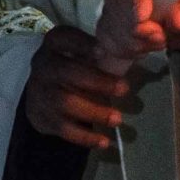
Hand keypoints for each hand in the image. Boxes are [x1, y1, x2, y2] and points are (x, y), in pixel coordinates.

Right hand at [23, 26, 134, 152]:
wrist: (40, 90)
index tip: (102, 51)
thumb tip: (141, 47)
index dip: (82, 44)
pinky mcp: (40, 117)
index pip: (63, 38)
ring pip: (64, 103)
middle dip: (97, 82)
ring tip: (117, 119)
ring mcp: (38, 93)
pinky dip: (84, 137)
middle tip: (124, 90)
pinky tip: (104, 142)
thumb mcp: (82, 48)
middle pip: (67, 73)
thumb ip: (103, 48)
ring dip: (93, 112)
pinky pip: (62, 129)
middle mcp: (42, 66)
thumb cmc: (72, 63)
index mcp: (54, 43)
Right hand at [94, 0, 179, 68]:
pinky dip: (125, 47)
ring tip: (159, 41)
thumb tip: (176, 19)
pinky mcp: (111, 16)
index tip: (143, 17)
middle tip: (160, 38)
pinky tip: (144, 47)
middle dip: (136, 25)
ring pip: (111, 18)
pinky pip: (107, 34)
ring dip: (133, 39)